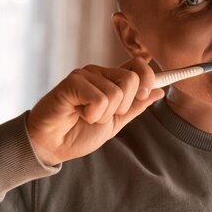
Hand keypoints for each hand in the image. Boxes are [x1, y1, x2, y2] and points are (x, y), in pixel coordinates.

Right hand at [26, 57, 164, 164]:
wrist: (52, 146)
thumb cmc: (78, 133)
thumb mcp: (115, 123)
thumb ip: (135, 107)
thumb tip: (159, 91)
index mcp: (110, 80)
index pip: (139, 66)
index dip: (148, 78)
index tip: (145, 95)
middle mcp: (99, 73)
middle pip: (132, 79)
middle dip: (123, 106)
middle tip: (102, 115)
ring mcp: (85, 75)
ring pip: (116, 93)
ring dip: (103, 115)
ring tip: (85, 116)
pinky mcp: (72, 81)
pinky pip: (100, 99)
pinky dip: (92, 114)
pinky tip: (77, 114)